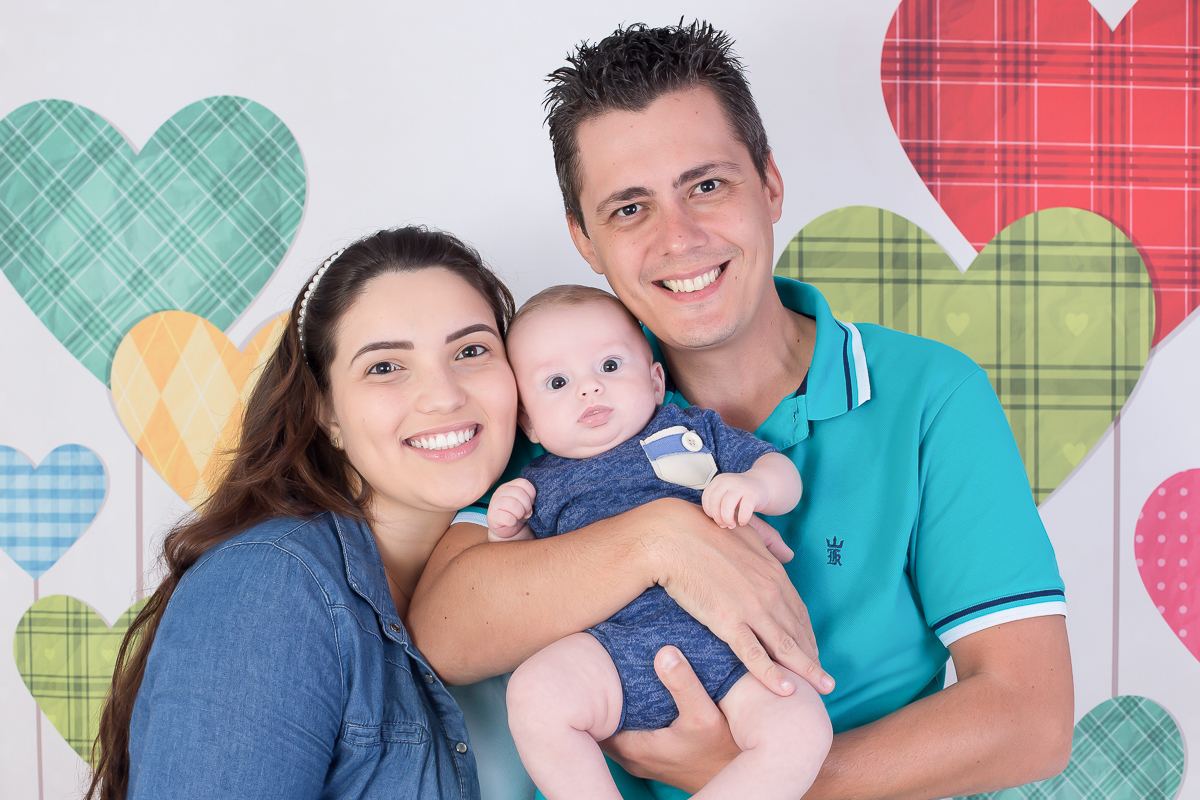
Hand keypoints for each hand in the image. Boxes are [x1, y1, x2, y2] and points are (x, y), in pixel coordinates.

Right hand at [486, 478, 535, 541]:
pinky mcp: (492, 516)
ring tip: (518, 517)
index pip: (524, 483)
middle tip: (526, 513)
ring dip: (520, 514)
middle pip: (520, 493)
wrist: (506, 529)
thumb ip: (529, 497)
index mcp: (510, 485)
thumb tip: (533, 502)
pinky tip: (511, 522)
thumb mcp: (525, 503)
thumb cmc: (517, 514)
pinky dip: (513, 522)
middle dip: (527, 506)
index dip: (531, 494)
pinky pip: (508, 518)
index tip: (531, 503)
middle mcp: (501, 491)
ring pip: (514, 505)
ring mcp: (495, 502)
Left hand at [601, 646, 739, 792]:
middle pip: (599, 724)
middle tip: (599, 667)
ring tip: (613, 676)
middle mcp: (632, 757)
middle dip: (598, 699)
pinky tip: (637, 697)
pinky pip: (627, 733)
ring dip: (613, 708)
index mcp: (634, 747)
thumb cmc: (722, 751)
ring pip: (613, 729)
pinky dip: (627, 716)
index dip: (591, 695)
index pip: (593, 720)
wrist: (740, 778)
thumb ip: (684, 684)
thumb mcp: (705, 716)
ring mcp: (641, 759)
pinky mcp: (653, 757)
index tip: (594, 669)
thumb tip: (665, 651)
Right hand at [645, 500, 832, 696]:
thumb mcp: (747, 530)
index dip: (807, 634)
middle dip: (813, 658)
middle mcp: (770, 592)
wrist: (674, 537)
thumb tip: (789, 552)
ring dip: (806, 670)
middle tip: (824, 680)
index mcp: (774, 572)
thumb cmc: (705, 530)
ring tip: (821, 689)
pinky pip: (754, 654)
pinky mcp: (728, 622)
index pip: (798, 611)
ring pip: (785, 647)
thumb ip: (771, 541)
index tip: (813, 651)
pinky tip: (787, 690)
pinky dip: (772, 674)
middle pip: (797, 632)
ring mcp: (751, 608)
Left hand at [702, 472, 767, 527]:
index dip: (710, 512)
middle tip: (724, 525)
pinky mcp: (753, 494)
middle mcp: (728, 481)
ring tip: (732, 525)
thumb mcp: (726, 493)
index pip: (706, 498)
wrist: (762, 484)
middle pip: (714, 502)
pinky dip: (742, 519)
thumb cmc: (741, 494)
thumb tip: (715, 522)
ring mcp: (741, 486)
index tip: (717, 519)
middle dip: (717, 517)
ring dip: (727, 519)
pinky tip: (743, 522)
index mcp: (719, 480)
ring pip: (726, 505)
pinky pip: (744, 509)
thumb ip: (717, 504)